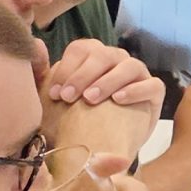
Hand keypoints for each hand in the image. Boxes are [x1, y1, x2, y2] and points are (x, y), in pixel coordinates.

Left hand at [42, 38, 161, 111]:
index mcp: (93, 56)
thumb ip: (41, 74)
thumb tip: (35, 45)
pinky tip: (118, 100)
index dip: (67, 68)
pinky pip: (152, 84)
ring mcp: (138, 74)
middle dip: (83, 75)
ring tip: (91, 99)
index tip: (56, 94)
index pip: (81, 49)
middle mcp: (117, 59)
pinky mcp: (155, 92)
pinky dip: (135, 90)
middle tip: (69, 98)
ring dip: (108, 80)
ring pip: (128, 66)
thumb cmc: (77, 117)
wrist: (104, 145)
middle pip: (103, 55)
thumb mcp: (55, 99)